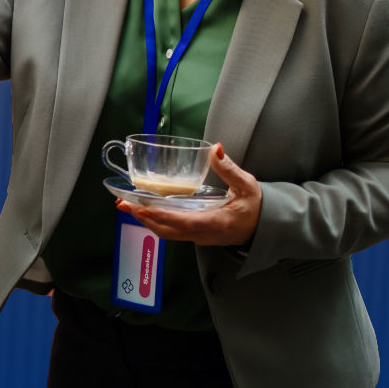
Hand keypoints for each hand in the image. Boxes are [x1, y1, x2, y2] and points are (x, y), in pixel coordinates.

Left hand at [115, 143, 261, 247]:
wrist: (265, 228)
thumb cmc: (257, 208)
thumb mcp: (247, 186)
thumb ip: (229, 169)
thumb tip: (215, 150)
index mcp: (216, 222)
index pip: (184, 222)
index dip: (161, 215)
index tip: (143, 207)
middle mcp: (203, 234)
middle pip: (167, 230)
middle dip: (143, 218)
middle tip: (123, 203)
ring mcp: (199, 237)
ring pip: (167, 233)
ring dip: (146, 220)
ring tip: (127, 206)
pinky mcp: (196, 235)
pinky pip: (172, 232)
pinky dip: (155, 222)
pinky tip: (145, 211)